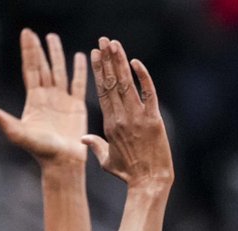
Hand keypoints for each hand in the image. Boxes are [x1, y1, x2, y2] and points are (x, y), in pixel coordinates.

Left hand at [0, 29, 87, 163]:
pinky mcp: (77, 106)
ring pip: (59, 71)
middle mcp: (47, 97)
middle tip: (34, 33)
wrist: (62, 162)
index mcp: (34, 100)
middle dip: (39, 50)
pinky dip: (80, 70)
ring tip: (53, 38)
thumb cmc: (39, 149)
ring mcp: (62, 100)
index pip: (31, 70)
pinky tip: (81, 57)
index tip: (26, 34)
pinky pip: (79, 83)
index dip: (29, 52)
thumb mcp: (16, 132)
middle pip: (43, 67)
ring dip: (57, 55)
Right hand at [82, 38, 172, 188]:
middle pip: (112, 83)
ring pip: (127, 84)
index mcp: (109, 124)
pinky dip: (143, 77)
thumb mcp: (107, 160)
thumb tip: (83, 138)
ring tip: (114, 44)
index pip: (102, 92)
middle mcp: (121, 117)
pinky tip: (136, 62)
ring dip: (120, 62)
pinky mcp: (154, 120)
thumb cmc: (128, 174)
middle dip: (107, 60)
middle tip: (103, 40)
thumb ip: (95, 146)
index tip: (95, 54)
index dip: (99, 71)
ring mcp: (138, 118)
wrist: (149, 182)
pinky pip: (148, 94)